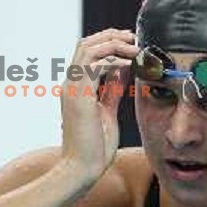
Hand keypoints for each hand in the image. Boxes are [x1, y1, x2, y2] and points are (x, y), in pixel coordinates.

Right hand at [60, 28, 138, 182]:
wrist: (81, 169)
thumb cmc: (94, 147)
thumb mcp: (107, 112)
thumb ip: (112, 90)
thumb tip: (123, 71)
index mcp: (76, 88)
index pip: (88, 53)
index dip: (108, 42)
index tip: (130, 42)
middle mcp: (70, 84)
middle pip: (86, 44)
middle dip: (111, 36)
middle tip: (134, 37)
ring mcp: (72, 89)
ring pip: (89, 49)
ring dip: (115, 44)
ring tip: (136, 48)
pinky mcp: (79, 97)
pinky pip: (95, 66)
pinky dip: (113, 60)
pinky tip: (130, 63)